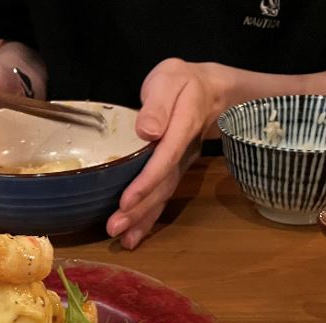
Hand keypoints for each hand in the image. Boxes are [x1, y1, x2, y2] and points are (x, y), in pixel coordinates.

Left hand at [107, 59, 226, 248]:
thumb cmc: (182, 83)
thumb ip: (158, 103)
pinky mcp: (174, 172)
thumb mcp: (170, 79)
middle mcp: (183, 150)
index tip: (126, 200)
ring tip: (123, 239)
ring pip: (163, 195)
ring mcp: (180, 164)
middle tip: (115, 228)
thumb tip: (146, 131)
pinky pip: (162, 197)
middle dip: (140, 209)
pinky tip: (133, 237)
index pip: (165, 156)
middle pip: (163, 184)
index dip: (147, 180)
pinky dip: (148, 219)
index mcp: (183, 124)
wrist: (210, 92)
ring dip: (143, 219)